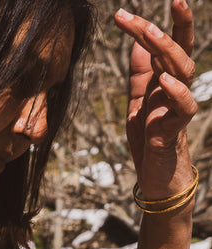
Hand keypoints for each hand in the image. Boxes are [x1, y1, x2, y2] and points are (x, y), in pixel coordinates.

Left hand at [114, 0, 196, 200]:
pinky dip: (176, 92)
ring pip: (183, 70)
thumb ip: (140, 73)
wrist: (154, 173)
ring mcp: (177, 106)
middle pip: (177, 50)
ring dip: (168, 49)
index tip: (122, 14)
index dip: (148, 27)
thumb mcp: (138, 99)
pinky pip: (184, 106)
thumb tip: (136, 42)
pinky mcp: (176, 128)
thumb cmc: (149, 135)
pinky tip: (165, 81)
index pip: (164, 45)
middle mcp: (175, 87)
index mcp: (164, 78)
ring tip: (150, 33)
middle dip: (169, 26)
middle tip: (159, 8)